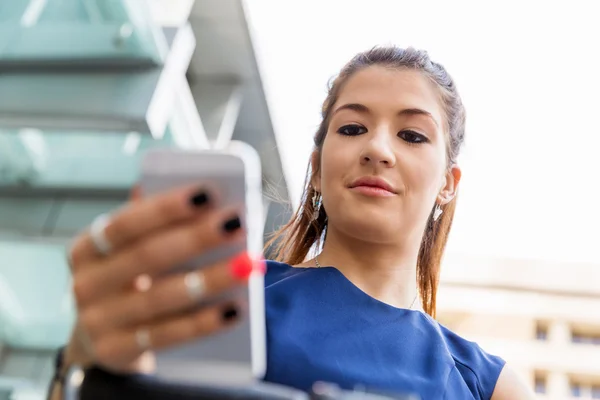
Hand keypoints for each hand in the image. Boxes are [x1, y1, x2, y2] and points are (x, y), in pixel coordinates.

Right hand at [63, 185, 260, 372]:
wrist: (103, 339)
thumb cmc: (130, 279)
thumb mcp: (131, 250)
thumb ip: (156, 221)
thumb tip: (200, 192)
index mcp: (88, 247)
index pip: (127, 222)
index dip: (166, 208)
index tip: (208, 192)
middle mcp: (85, 283)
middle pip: (147, 256)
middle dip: (196, 238)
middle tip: (237, 222)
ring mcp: (97, 322)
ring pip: (161, 297)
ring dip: (209, 279)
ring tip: (247, 264)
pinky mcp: (116, 352)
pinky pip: (167, 335)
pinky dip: (203, 323)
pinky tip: (235, 309)